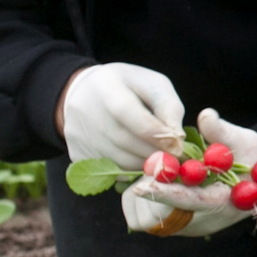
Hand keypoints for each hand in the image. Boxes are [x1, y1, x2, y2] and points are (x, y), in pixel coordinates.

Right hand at [59, 62, 184, 167]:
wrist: (81, 93)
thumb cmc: (127, 87)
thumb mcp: (152, 84)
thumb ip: (169, 107)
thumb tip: (177, 138)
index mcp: (107, 88)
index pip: (131, 116)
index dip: (157, 134)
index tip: (179, 146)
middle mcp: (86, 113)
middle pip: (127, 143)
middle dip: (157, 153)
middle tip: (177, 157)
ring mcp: (79, 137)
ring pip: (121, 162)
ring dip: (146, 163)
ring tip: (159, 155)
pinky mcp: (77, 155)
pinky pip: (110, 172)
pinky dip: (130, 169)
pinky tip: (138, 157)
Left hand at [121, 109, 256, 237]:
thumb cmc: (255, 162)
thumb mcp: (246, 142)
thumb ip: (223, 132)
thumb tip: (206, 115)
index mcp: (225, 203)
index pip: (192, 201)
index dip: (167, 192)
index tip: (143, 184)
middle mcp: (205, 222)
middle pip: (165, 214)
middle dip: (151, 190)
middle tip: (148, 167)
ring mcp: (192, 227)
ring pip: (154, 217)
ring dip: (148, 193)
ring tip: (157, 171)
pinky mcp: (181, 226)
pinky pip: (153, 217)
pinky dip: (149, 197)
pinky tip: (158, 180)